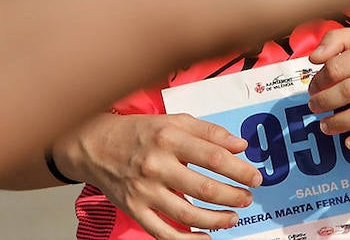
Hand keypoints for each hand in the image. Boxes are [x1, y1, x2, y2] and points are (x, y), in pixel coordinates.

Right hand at [56, 113, 259, 238]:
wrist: (94, 145)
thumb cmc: (139, 132)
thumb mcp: (174, 121)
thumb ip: (209, 132)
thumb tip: (240, 145)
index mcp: (169, 137)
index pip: (213, 157)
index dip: (239, 170)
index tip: (254, 177)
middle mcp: (156, 165)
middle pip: (204, 189)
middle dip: (233, 196)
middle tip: (247, 198)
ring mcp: (144, 191)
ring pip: (188, 214)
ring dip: (217, 219)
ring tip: (233, 217)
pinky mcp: (134, 209)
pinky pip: (164, 233)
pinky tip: (206, 237)